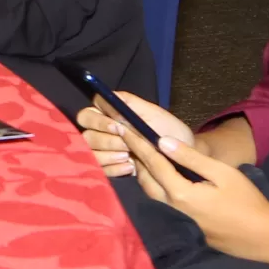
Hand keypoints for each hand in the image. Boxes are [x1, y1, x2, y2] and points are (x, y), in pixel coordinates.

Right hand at [75, 92, 192, 176]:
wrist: (181, 156)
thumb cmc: (167, 130)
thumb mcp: (151, 112)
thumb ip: (127, 104)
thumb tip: (105, 99)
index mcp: (108, 115)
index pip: (86, 116)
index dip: (98, 121)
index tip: (117, 127)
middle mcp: (101, 132)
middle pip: (86, 137)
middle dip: (107, 141)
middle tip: (127, 146)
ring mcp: (105, 151)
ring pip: (92, 154)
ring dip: (109, 156)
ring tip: (129, 157)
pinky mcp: (110, 168)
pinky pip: (102, 170)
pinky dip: (115, 169)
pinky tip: (131, 167)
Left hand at [106, 111, 268, 256]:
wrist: (262, 237)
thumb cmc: (246, 201)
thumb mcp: (222, 173)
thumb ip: (191, 158)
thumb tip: (163, 141)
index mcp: (180, 193)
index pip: (152, 163)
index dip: (138, 144)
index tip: (124, 128)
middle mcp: (171, 208)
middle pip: (145, 180)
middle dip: (136, 159)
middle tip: (129, 140)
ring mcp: (176, 220)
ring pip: (151, 194)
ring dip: (143, 174)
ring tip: (140, 156)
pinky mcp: (182, 226)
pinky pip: (160, 203)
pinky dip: (154, 187)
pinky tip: (158, 178)